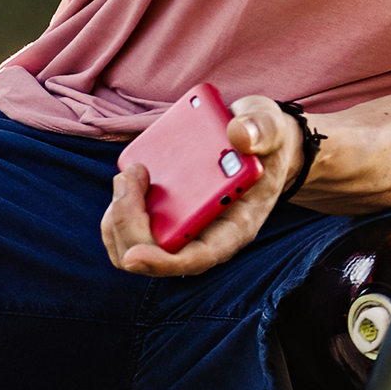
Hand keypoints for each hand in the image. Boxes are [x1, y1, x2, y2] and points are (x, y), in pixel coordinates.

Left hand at [102, 97, 313, 276]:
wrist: (256, 141)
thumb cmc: (264, 140)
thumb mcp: (271, 127)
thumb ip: (262, 130)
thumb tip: (239, 134)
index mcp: (235, 227)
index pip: (198, 258)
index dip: (164, 262)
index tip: (136, 254)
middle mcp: (204, 235)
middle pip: (154, 253)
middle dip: (130, 220)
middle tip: (136, 172)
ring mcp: (180, 227)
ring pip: (132, 246)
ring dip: (119, 214)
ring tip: (134, 169)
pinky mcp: (163, 214)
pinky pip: (127, 227)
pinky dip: (120, 204)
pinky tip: (132, 171)